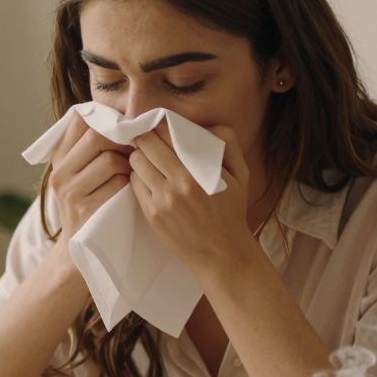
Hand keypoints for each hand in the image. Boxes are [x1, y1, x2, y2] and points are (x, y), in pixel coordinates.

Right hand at [48, 113, 133, 240]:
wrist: (80, 247)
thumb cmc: (90, 203)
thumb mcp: (80, 172)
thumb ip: (90, 146)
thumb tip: (118, 115)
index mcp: (58, 158)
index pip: (80, 121)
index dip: (106, 121)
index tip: (121, 130)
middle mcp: (60, 173)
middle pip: (97, 137)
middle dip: (121, 142)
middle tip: (133, 151)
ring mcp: (71, 192)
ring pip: (111, 160)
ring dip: (128, 166)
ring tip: (130, 174)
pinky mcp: (86, 209)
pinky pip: (119, 184)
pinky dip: (129, 185)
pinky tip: (129, 192)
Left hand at [127, 124, 253, 272]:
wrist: (222, 253)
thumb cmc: (231, 211)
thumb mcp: (241, 175)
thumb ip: (229, 145)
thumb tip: (210, 126)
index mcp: (200, 170)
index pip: (167, 134)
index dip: (158, 125)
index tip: (157, 124)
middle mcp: (179, 183)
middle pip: (146, 144)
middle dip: (144, 137)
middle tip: (146, 137)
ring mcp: (163, 200)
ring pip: (136, 163)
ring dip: (139, 156)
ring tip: (147, 158)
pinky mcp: (152, 214)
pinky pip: (135, 184)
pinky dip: (138, 177)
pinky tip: (148, 178)